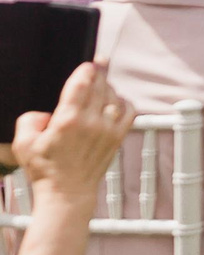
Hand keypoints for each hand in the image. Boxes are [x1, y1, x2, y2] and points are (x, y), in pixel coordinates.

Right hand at [13, 62, 134, 202]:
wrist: (67, 192)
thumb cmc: (44, 168)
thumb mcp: (23, 143)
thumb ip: (29, 120)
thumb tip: (47, 112)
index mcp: (67, 120)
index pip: (82, 84)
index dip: (87, 70)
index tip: (89, 63)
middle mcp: (91, 122)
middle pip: (101, 86)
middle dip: (100, 72)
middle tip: (100, 62)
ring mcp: (108, 130)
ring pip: (115, 97)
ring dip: (109, 88)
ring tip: (100, 86)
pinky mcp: (118, 138)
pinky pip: (129, 111)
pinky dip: (125, 102)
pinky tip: (116, 101)